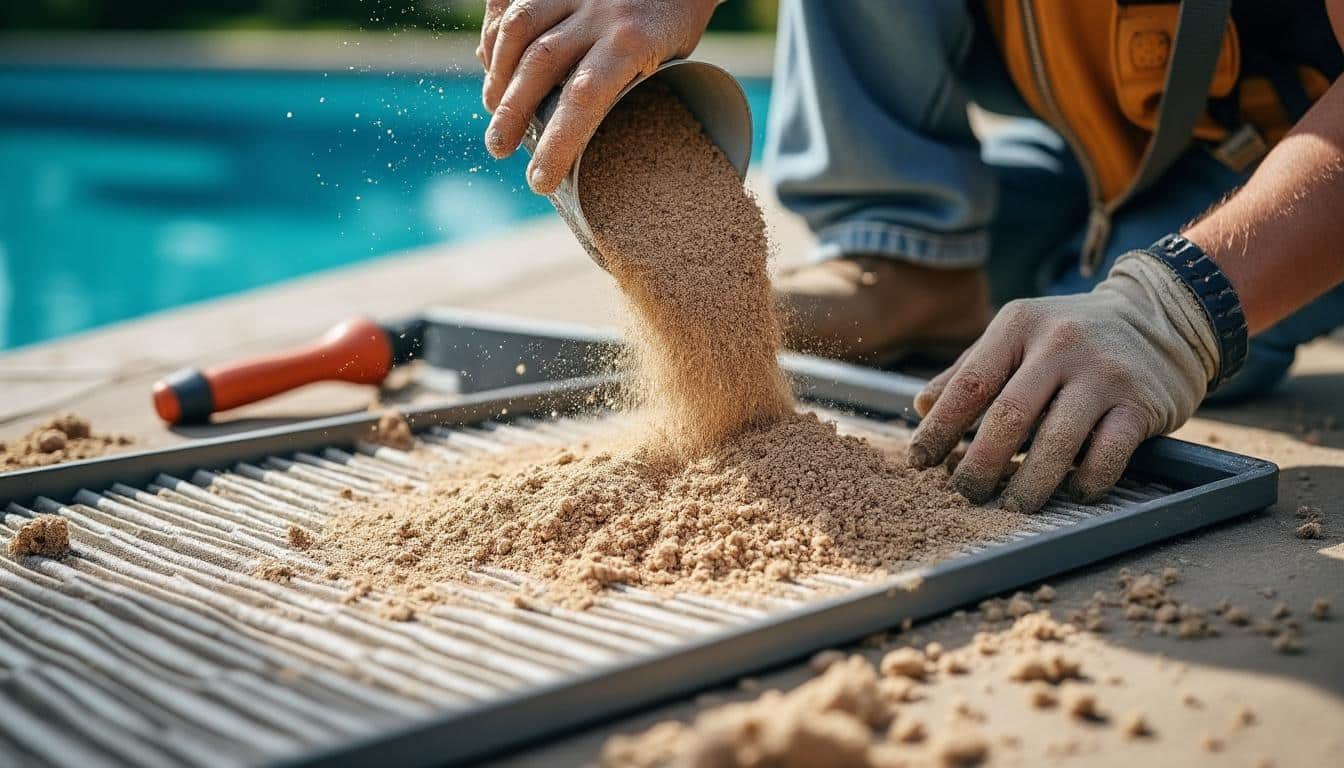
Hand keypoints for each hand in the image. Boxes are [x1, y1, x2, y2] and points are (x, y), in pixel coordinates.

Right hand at [477, 0, 720, 193]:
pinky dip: (495, 31)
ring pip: (520, 28)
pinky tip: (490, 59)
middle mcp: (601, 11)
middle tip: (498, 147)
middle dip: (511, 112)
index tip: (538, 180)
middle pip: (540, 64)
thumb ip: (623, 87)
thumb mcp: (669, 60)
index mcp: (635, 41)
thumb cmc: (677, 21)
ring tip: (492, 106)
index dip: (557, 144)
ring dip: (499, 72)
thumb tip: (576, 129)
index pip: (585, 100)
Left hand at [907, 253, 1218, 512]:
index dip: (939, 428)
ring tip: (1014, 506)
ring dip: (1030, 483)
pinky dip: (1086, 481)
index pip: (969, 384)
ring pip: (1057, 441)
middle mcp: (1059, 344)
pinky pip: (1108, 453)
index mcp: (1018, 326)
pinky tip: (1072, 492)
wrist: (1163, 314)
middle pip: (1008, 416)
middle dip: (980, 464)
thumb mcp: (1018, 334)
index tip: (920, 461)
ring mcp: (1103, 372)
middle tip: (966, 494)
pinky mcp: (1141, 402)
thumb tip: (921, 406)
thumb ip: (970, 369)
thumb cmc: (1072, 334)